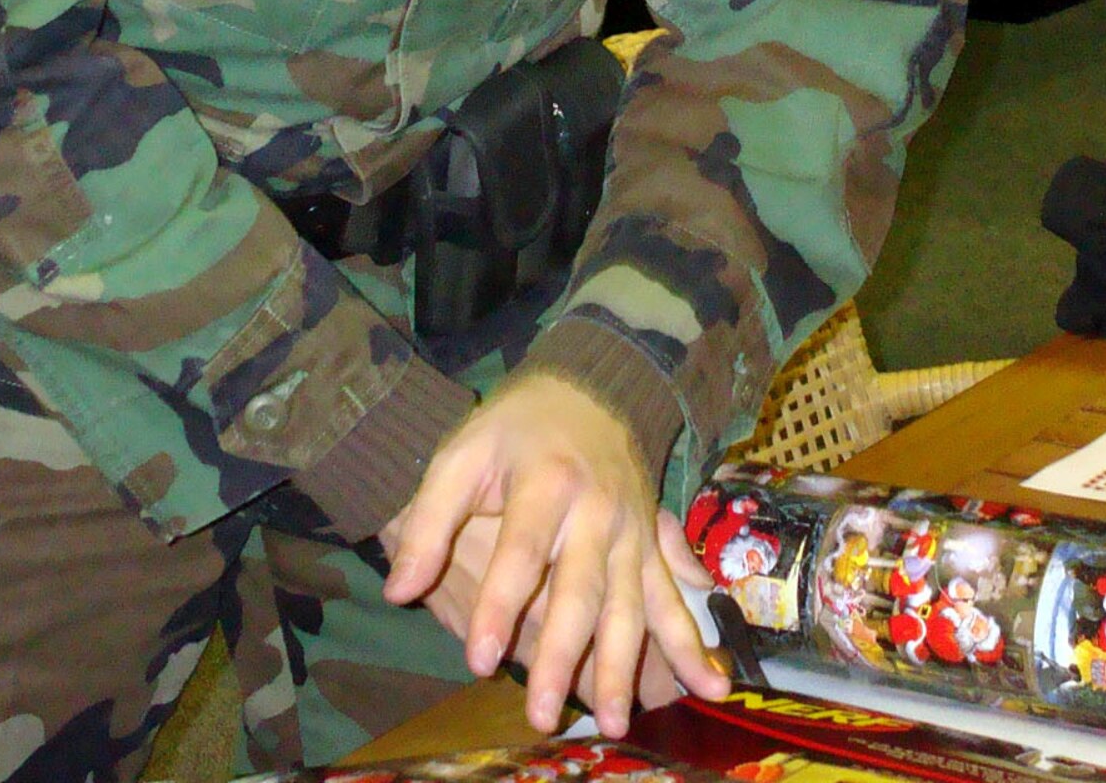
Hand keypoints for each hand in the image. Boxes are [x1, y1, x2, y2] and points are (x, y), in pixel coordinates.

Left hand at [378, 373, 729, 736]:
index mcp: (549, 482)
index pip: (522, 553)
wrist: (590, 386)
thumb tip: (397, 590)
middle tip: (540, 714)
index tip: (475, 661)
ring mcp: (633, 529)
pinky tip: (707, 683)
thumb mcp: (463, 453)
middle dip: (562, 656)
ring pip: (631, 605)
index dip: (498, 607)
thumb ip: (430, 520)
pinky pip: (673, 596)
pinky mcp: (652, 541)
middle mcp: (599, 509)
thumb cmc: (515, 427)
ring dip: (623, 665)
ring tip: (615, 720)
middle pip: (581, 591)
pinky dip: (691, 642)